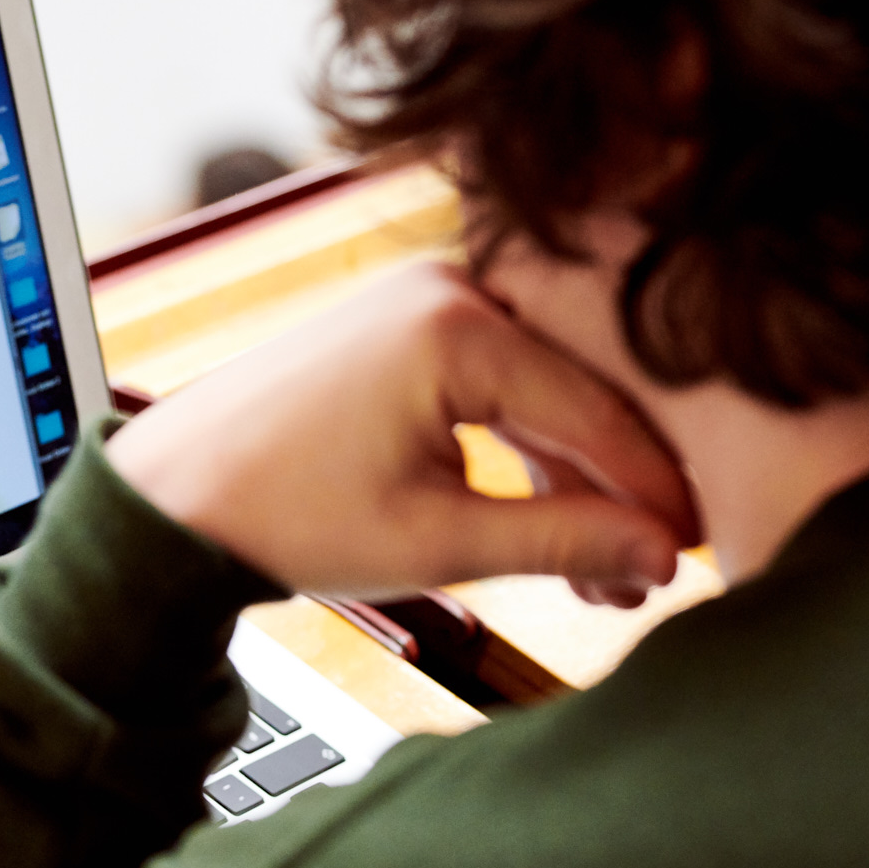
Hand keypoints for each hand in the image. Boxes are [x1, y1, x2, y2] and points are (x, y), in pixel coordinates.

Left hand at [104, 259, 701, 604]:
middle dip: (619, 492)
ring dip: (572, 481)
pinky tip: (550, 525)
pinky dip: (521, 451)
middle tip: (651, 577)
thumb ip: (561, 541)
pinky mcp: (404, 324)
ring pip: (542, 392)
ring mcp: (424, 297)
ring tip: (600, 579)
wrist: (171, 498)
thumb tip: (660, 556)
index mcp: (458, 325)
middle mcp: (448, 287)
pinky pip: (496, 384)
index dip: (657, 492)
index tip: (697, 554)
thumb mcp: (436, 541)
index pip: (599, 413)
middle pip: (580, 392)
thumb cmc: (280, 514)